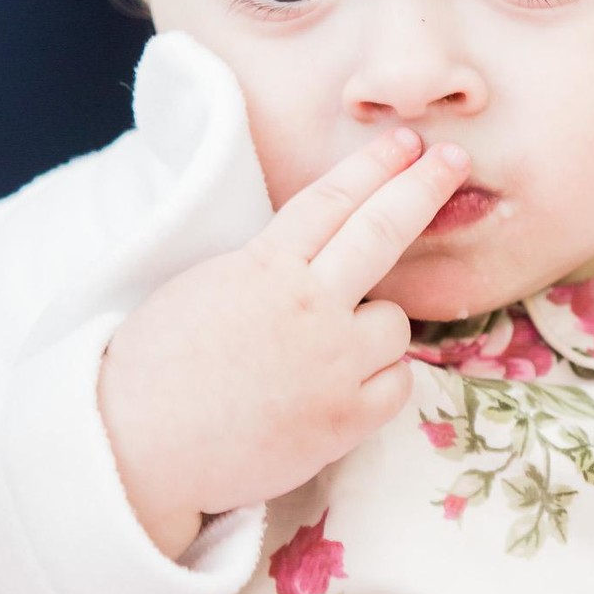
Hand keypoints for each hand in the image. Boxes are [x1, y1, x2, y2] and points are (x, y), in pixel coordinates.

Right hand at [98, 129, 468, 558]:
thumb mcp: (207, 287)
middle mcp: (307, 306)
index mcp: (263, 266)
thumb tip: (314, 252)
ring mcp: (331, 362)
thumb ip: (268, 265)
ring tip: (326, 354)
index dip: (374, 166)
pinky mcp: (345, 418)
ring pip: (395, 321)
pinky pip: (398, 383)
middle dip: (423, 187)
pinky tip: (343, 390)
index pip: (332, 199)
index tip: (407, 143)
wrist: (138, 450)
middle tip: (454, 162)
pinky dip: (380, 381)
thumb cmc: (157, 369)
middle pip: (382, 230)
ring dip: (376, 327)